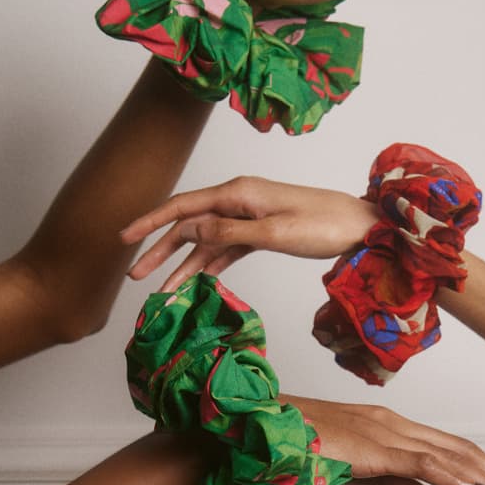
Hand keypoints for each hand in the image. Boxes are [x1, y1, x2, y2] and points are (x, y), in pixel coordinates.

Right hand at [122, 177, 373, 289]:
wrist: (362, 228)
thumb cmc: (324, 225)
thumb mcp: (273, 232)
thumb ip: (229, 232)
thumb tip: (188, 231)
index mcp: (238, 193)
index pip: (182, 207)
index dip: (150, 222)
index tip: (122, 238)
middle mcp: (239, 201)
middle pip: (189, 225)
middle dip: (160, 250)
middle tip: (135, 276)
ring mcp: (250, 216)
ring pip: (206, 241)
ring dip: (185, 265)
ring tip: (163, 291)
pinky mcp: (262, 232)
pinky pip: (227, 249)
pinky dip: (211, 266)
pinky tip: (197, 283)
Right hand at [281, 394, 484, 484]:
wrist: (251, 430)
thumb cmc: (288, 447)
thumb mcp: (350, 472)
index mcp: (387, 431)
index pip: (447, 452)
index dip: (484, 470)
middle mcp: (392, 425)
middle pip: (459, 452)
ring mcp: (383, 432)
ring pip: (450, 456)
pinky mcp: (371, 446)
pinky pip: (422, 464)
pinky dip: (456, 477)